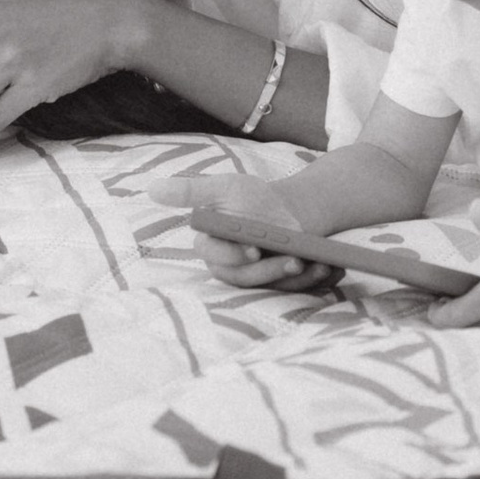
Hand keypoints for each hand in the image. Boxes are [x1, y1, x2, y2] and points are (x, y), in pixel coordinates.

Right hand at [188, 192, 324, 289]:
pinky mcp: (280, 287)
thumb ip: (189, 190)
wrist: (290, 208)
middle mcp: (231, 269)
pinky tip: (329, 269)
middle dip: (270, 270)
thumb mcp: (224, 188)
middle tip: (293, 259)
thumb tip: (150, 188)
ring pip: (271, 287)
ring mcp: (258, 280)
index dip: (232, 255)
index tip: (252, 249)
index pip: (214, 256)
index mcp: (212, 247)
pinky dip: (313, 281)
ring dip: (295, 278)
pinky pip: (295, 291)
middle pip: (245, 278)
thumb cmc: (252, 198)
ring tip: (315, 263)